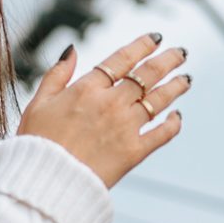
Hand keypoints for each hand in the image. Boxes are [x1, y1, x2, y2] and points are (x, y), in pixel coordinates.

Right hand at [17, 32, 189, 187]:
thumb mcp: (38, 103)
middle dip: (168, 60)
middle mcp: (111, 103)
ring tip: (186, 79)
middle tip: (181, 53)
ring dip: (176, 86)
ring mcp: (125, 127)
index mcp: (87, 88)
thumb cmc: (37, 145)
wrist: (46, 184)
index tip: (156, 38)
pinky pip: (162, 133)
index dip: (143, 45)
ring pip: (159, 100)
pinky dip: (173, 123)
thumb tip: (72, 49)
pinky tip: (177, 117)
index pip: (123, 59)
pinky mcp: (135, 152)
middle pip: (148, 75)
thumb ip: (57, 74)